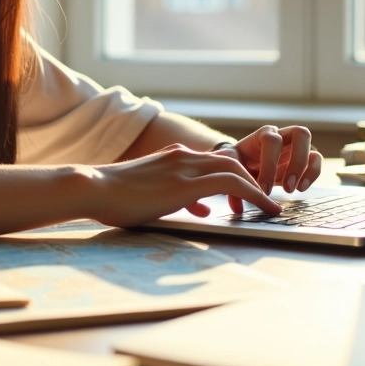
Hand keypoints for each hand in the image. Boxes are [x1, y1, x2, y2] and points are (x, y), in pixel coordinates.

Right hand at [87, 144, 281, 227]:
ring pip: (236, 170)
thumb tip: (202, 209)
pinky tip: (264, 209)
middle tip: (266, 200)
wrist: (92, 187)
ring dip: (258, 188)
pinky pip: (231, 183)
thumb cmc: (112, 196)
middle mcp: (182, 156)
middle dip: (252, 181)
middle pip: (230, 162)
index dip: (234, 177)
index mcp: (172, 156)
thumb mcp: (150, 194)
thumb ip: (177, 198)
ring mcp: (185, 166)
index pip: (213, 161)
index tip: (247, 194)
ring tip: (272, 207)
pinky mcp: (185, 183)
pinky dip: (253, 194)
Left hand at [221, 125, 322, 214]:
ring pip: (312, 148)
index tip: (263, 189)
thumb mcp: (230, 165)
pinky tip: (301, 188)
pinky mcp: (304, 158)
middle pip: (300, 134)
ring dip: (307, 170)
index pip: (272, 141)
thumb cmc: (239, 161)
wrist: (245, 160)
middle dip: (296, 163)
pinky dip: (312, 174)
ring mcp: (296, 146)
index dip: (269, 165)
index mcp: (264, 134)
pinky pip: (316, 161)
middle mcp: (283, 135)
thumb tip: (236, 207)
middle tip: (287, 188)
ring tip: (295, 190)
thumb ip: (230, 178)